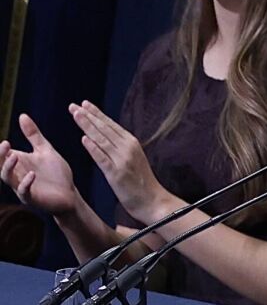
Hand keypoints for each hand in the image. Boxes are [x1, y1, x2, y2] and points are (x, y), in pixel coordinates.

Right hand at [0, 114, 80, 218]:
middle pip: (0, 165)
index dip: (0, 148)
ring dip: (9, 168)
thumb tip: (22, 115)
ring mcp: (23, 187)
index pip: (3, 154)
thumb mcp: (45, 150)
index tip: (2, 140)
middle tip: (5, 144)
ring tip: (14, 156)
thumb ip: (33, 135)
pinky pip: (24, 192)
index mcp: (19, 163)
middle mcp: (17, 175)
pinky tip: (32, 174)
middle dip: (0, 156)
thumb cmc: (55, 173)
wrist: (70, 194)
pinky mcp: (32, 198)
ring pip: (8, 178)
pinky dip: (26, 183)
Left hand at [70, 101, 171, 223]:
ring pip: (102, 139)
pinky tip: (84, 140)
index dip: (97, 114)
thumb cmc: (141, 183)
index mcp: (132, 143)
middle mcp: (128, 148)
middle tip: (74, 106)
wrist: (153, 200)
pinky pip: (103, 158)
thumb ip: (120, 149)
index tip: (84, 104)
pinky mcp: (117, 173)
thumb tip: (104, 139)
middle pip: (105, 128)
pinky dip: (94, 148)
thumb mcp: (132, 160)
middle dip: (89, 116)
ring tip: (76, 115)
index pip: (111, 125)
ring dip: (88, 126)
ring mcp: (122, 160)